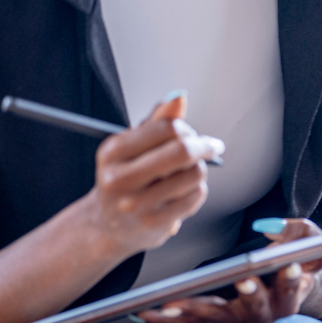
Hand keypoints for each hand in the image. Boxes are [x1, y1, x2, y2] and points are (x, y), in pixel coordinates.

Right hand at [81, 93, 219, 258]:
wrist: (108, 225)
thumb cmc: (125, 180)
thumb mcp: (131, 148)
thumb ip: (156, 122)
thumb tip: (179, 97)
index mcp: (113, 152)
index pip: (166, 127)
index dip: (187, 129)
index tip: (193, 134)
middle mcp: (120, 178)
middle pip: (183, 151)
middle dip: (205, 145)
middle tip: (212, 146)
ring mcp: (137, 204)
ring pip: (195, 173)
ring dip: (199, 170)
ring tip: (187, 174)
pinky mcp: (154, 223)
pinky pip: (196, 196)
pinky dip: (197, 191)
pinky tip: (183, 193)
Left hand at [138, 218, 321, 322]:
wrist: (288, 285)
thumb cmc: (298, 259)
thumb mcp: (310, 241)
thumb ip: (299, 233)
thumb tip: (270, 231)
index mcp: (289, 297)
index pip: (292, 289)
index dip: (292, 280)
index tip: (289, 267)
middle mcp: (264, 315)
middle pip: (252, 310)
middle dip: (241, 296)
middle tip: (237, 282)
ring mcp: (237, 322)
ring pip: (214, 320)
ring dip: (190, 314)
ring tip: (164, 306)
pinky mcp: (216, 322)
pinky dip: (168, 320)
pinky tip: (144, 313)